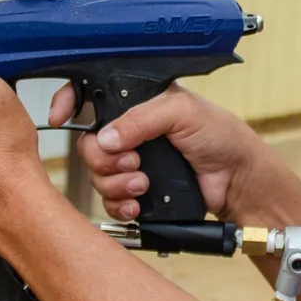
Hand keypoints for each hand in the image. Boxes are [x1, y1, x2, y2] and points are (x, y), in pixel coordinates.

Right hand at [49, 84, 274, 221]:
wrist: (237, 180)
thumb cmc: (220, 136)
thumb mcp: (181, 112)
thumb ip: (141, 119)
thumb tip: (107, 138)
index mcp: (137, 104)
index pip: (91, 97)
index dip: (70, 104)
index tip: (62, 117)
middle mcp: (131, 133)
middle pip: (89, 145)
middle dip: (104, 159)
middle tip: (132, 161)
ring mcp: (133, 164)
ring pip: (97, 176)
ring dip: (115, 183)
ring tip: (143, 183)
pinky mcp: (138, 192)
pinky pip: (110, 201)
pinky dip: (120, 203)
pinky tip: (137, 202)